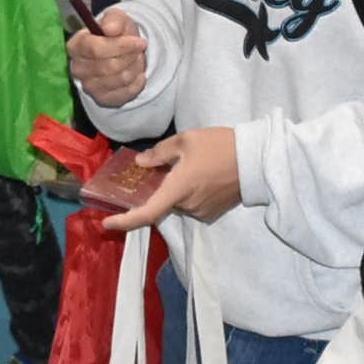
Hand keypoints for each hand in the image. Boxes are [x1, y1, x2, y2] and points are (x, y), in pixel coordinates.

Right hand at [67, 7, 147, 104]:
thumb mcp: (116, 19)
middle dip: (131, 57)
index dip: (121, 46)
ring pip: (121, 79)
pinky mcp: (101, 99)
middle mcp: (78, 68)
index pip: (96, 49)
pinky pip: (126, 93)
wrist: (122, 52)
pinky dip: (137, 82)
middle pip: (110, 66)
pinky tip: (136, 72)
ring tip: (137, 59)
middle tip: (139, 50)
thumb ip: (114, 20)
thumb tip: (110, 29)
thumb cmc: (116, 34)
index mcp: (76, 45)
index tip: (140, 42)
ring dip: (136, 67)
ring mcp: (88, 86)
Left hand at [102, 128, 241, 232]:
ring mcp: (201, 211)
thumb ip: (160, 153)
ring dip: (176, 188)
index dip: (125, 221)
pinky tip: (202, 173)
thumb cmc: (220, 146)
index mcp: (177, 189)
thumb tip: (141, 163)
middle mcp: (187, 206)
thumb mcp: (186, 140)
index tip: (107, 222)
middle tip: (167, 165)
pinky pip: (192, 203)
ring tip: (192, 164)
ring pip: (178, 201)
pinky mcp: (213, 211)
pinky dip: (189, 192)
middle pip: (163, 201)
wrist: (256, 159)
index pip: (146, 213)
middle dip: (160, 187)